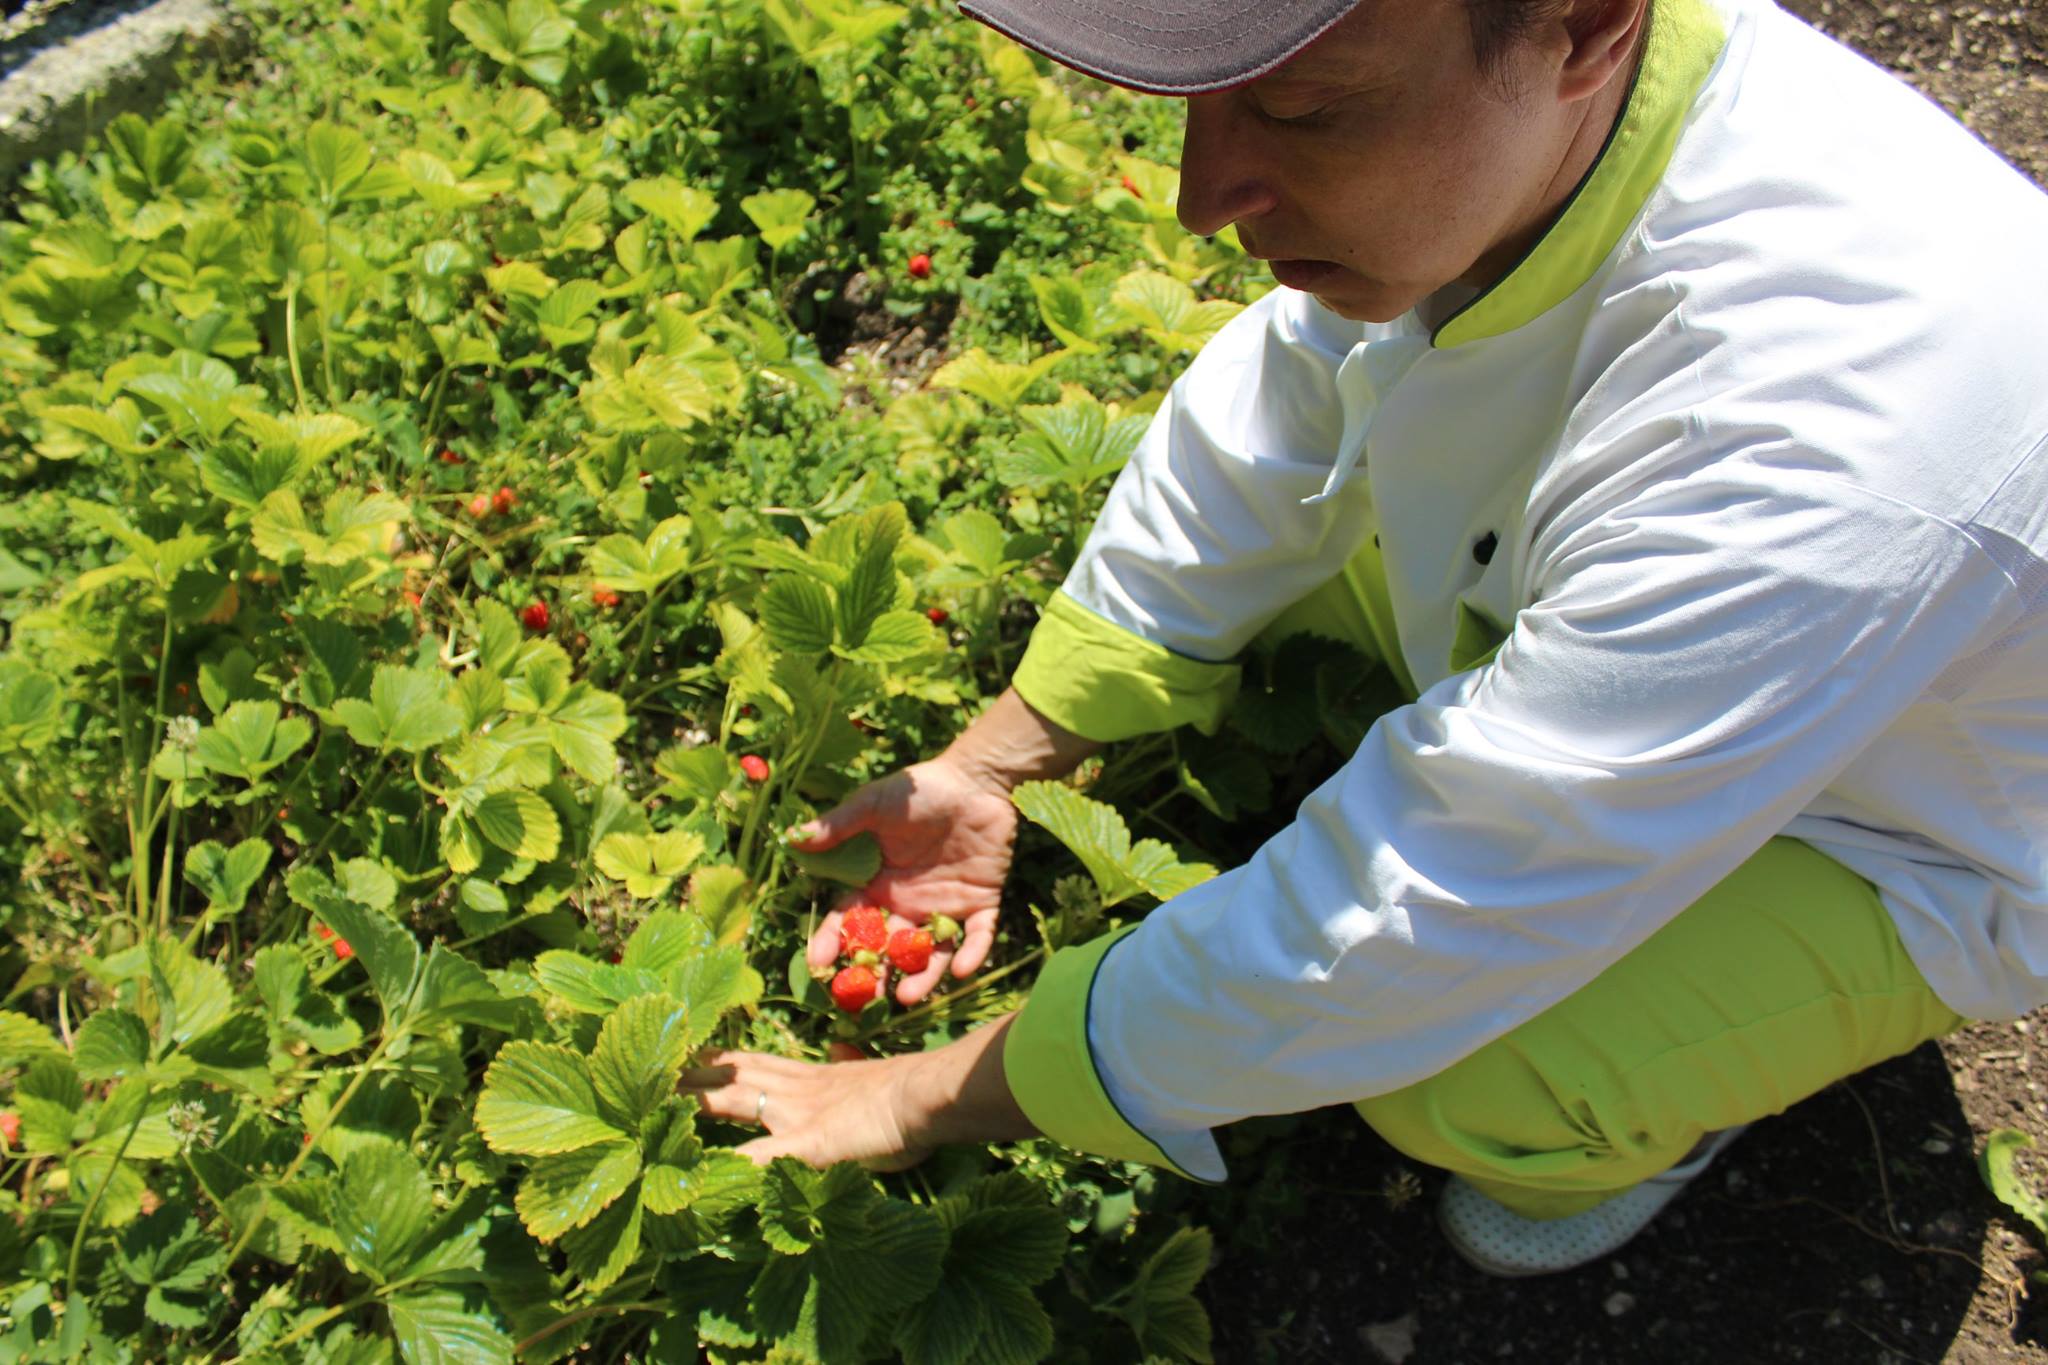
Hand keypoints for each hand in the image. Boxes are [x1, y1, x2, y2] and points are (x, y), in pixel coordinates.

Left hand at [679, 1017, 1032, 1169]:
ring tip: (653, 1108)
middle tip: (646, 1070)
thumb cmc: (911, 1100)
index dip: (715, 1061)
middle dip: (688, 1075)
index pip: (749, 1065)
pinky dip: (731, 1169)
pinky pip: (762, 1160)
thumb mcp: (872, 1084)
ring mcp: (798, 1115)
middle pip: (729, 1076)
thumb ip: (850, 1073)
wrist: (931, 1095)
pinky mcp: (808, 1143)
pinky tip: (701, 1181)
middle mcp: (794, 1090)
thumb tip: (844, 1055)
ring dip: (694, 1104)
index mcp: (809, 1079)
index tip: (682, 1054)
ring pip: (734, 1103)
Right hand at [792, 755, 1017, 1004]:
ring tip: (908, 997)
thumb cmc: (919, 789)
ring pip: (930, 951)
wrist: (974, 779)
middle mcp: (908, 903)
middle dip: (875, 973)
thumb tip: (794, 837)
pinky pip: (977, 935)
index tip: (819, 964)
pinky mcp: (981, 903)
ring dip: (921, 976)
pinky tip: (962, 970)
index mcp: (878, 884)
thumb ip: (839, 825)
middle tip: (864, 996)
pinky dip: (971, 953)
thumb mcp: (873, 805)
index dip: (833, 941)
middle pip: (888, 947)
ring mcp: (944, 907)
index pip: (850, 921)